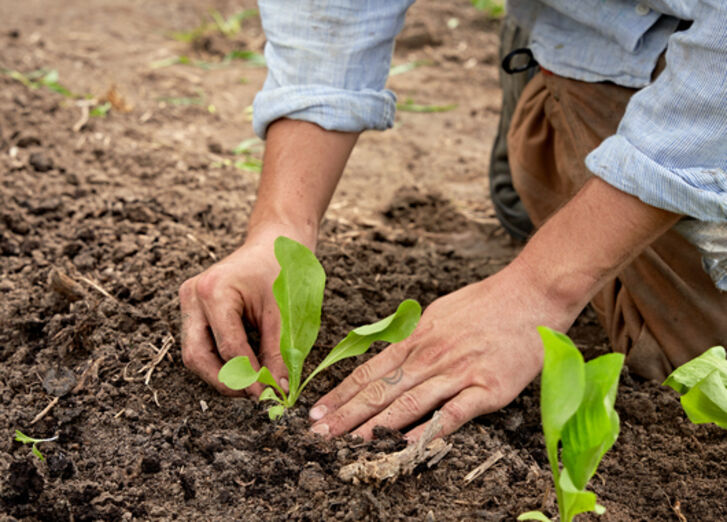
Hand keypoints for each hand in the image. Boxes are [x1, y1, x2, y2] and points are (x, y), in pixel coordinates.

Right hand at [179, 227, 311, 395]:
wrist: (274, 243)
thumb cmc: (281, 271)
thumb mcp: (283, 313)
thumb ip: (278, 353)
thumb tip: (277, 391)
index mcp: (214, 291)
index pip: (229, 348)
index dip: (249, 377)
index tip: (270, 394)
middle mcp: (193, 295)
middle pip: (198, 357)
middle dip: (227, 382)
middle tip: (255, 396)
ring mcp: (188, 301)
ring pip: (195, 355)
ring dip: (222, 375)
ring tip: (252, 383)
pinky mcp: (192, 309)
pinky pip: (200, 345)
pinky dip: (221, 361)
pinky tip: (245, 366)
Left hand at [308, 261, 578, 439]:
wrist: (531, 294)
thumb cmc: (485, 304)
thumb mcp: (438, 313)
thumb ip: (412, 338)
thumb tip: (387, 357)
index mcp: (416, 339)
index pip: (368, 371)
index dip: (340, 394)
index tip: (317, 412)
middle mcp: (430, 355)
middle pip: (380, 389)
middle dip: (346, 415)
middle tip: (318, 435)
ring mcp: (458, 371)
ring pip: (409, 402)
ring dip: (376, 426)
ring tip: (350, 444)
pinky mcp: (488, 387)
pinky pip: (455, 412)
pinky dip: (430, 428)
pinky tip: (408, 443)